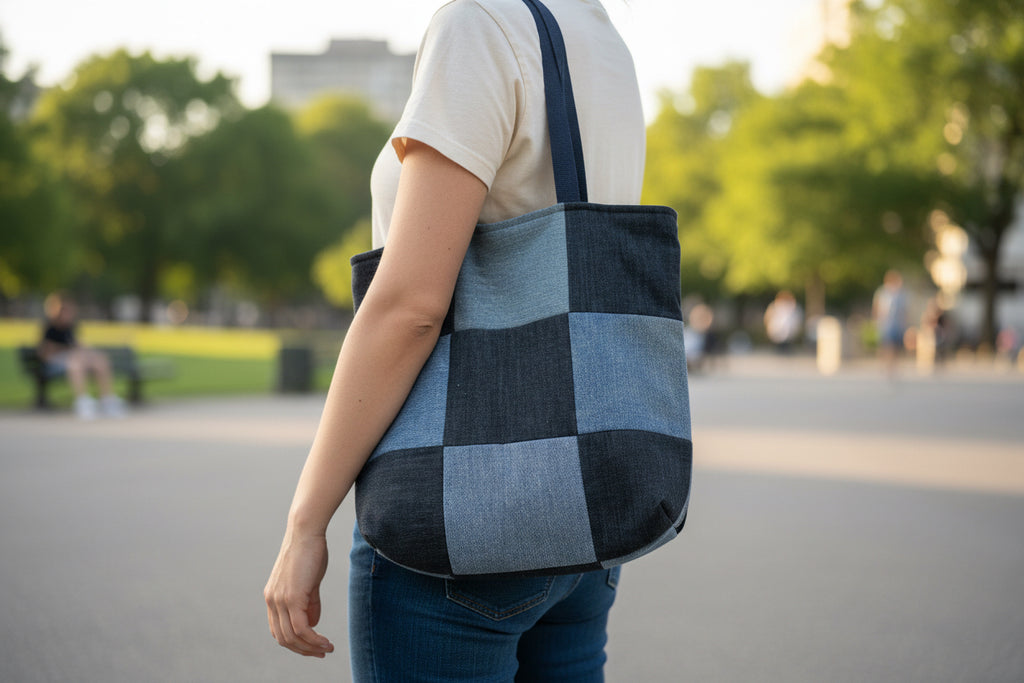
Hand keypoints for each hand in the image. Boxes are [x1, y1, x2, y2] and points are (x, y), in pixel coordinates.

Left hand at [264, 530, 334, 656]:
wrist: (306, 531)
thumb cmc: (310, 551)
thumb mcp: (309, 581)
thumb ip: (309, 602)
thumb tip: (313, 623)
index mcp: (273, 597)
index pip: (278, 630)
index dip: (295, 642)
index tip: (313, 646)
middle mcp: (272, 601)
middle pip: (283, 638)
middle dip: (303, 650)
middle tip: (322, 653)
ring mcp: (280, 600)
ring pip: (292, 637)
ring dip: (310, 647)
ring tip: (327, 649)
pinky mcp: (291, 598)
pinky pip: (301, 628)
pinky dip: (313, 639)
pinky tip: (325, 641)